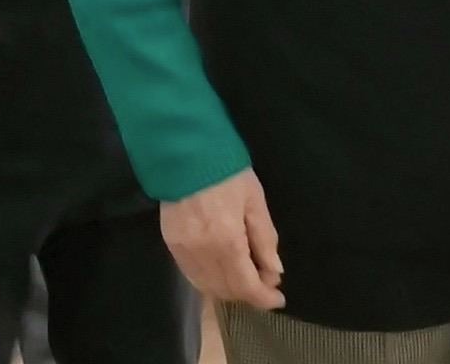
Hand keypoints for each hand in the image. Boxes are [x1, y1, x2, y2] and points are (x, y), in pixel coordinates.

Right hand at [161, 169, 284, 310]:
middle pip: (227, 290)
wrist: (185, 151)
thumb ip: (265, 238)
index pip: (246, 286)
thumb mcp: (254, 199)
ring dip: (229, 288)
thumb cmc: (226, 171)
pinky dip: (209, 280)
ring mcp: (183, 251)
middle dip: (249, 292)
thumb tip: (274, 271)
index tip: (278, 298)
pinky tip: (221, 269)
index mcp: (227, 242)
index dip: (264, 298)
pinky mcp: (171, 243)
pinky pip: (192, 275)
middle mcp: (202, 254)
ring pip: (208, 287)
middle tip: (265, 279)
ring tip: (246, 275)